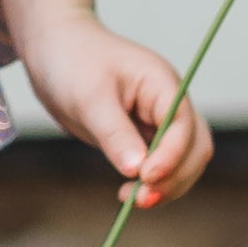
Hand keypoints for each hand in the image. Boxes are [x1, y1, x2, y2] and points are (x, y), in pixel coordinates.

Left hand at [15, 18, 209, 210]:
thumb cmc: (71, 61)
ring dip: (166, 185)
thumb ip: (115, 134)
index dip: (171, 156)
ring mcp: (157, 120)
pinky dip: (151, 182)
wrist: (52, 47)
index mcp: (162, 84)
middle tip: (140, 199)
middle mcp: (167, 103)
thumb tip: (138, 171)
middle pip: (194, 148)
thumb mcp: (90, 98)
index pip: (183, 126)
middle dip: (175, 177)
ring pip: (183, 161)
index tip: (145, 178)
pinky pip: (159, 163)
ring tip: (130, 199)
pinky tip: (127, 191)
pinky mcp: (141, 135)